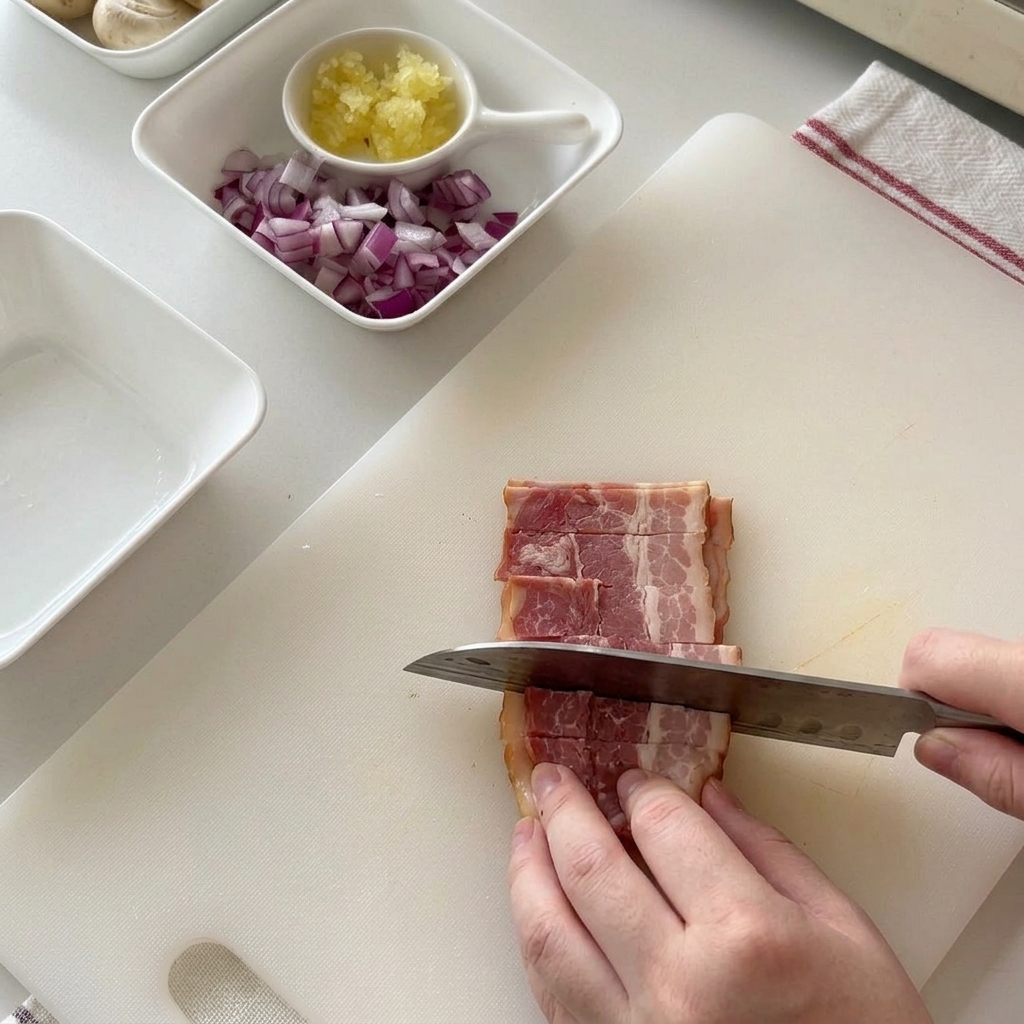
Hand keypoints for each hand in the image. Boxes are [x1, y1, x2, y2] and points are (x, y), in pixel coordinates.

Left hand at [508, 764, 929, 1023]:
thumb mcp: (846, 935)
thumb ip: (773, 854)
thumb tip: (711, 797)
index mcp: (748, 939)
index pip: (667, 832)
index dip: (643, 793)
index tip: (634, 781)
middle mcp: (679, 984)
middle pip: (593, 869)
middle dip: (565, 810)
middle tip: (555, 780)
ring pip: (550, 931)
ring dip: (529, 870)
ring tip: (528, 832)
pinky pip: (551, 992)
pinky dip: (536, 938)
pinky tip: (540, 908)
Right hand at [900, 628, 1023, 817]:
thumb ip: (995, 775)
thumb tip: (933, 748)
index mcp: (1022, 677)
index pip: (925, 657)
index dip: (911, 700)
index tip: (925, 738)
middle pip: (949, 653)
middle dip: (945, 702)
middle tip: (983, 754)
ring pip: (980, 661)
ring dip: (980, 702)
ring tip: (1017, 751)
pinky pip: (1006, 666)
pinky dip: (1004, 698)